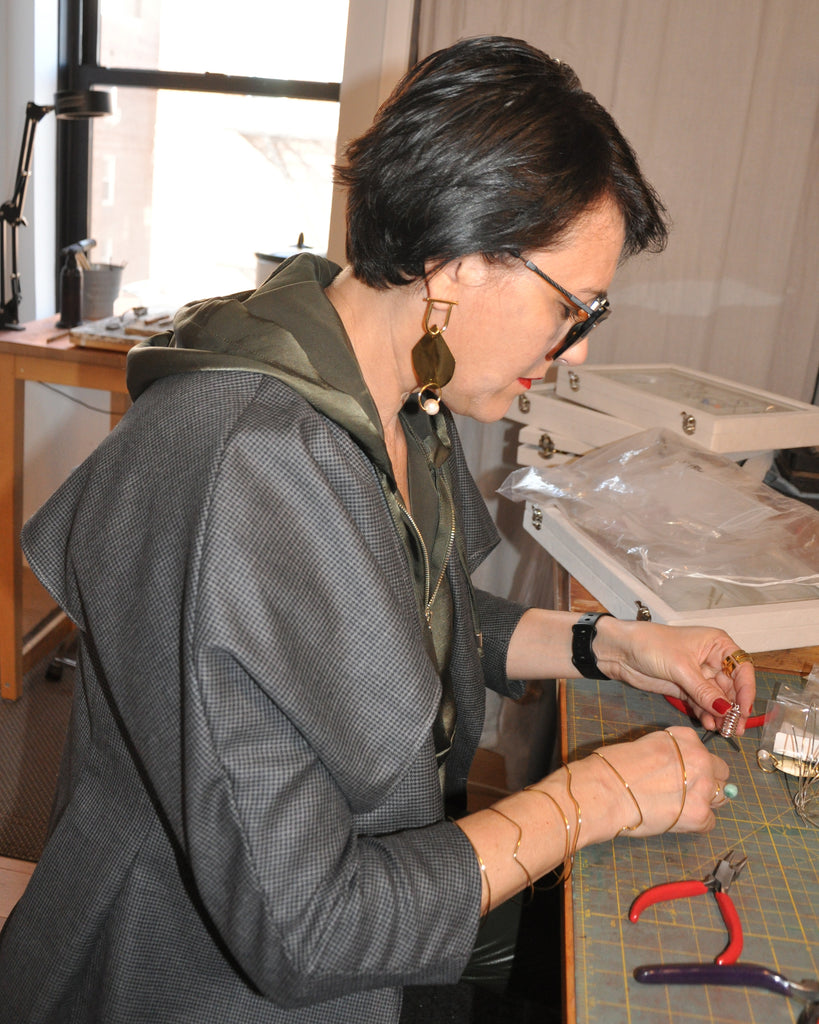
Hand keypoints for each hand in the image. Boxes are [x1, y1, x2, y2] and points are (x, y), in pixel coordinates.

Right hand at [586, 726, 729, 837]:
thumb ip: (670, 754)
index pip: (703, 751)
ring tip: (681, 807)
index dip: (691, 764)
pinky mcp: (700, 815)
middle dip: (706, 780)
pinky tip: (676, 820)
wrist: (606, 790)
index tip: (678, 773)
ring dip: (705, 801)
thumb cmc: (615, 766)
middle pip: (720, 772)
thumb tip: (678, 771)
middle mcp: (701, 758)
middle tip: (684, 791)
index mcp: (685, 737)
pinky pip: (709, 822)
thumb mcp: (647, 745)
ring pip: (721, 796)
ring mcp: (703, 787)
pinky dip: (695, 823)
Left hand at [595, 619, 755, 734]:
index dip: (746, 690)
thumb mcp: (680, 667)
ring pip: (718, 698)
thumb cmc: (651, 644)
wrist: (620, 650)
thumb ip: (703, 690)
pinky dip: (707, 714)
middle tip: (735, 728)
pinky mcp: (686, 688)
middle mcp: (712, 660)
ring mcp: (699, 676)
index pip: (742, 668)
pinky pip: (702, 704)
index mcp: (717, 644)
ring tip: (723, 731)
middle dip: (734, 708)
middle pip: (732, 687)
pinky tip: (709, 724)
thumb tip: (726, 710)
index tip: (744, 710)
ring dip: (721, 715)